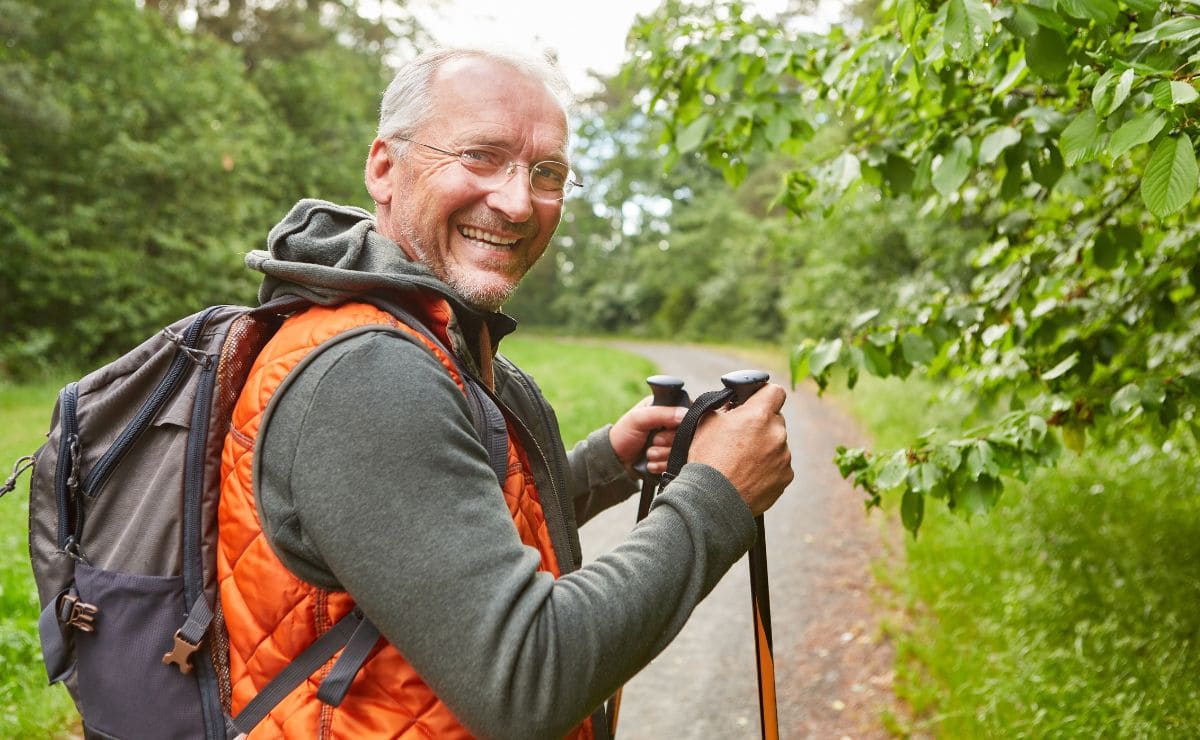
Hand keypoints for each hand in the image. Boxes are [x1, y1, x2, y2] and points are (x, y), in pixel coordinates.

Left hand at [609, 398, 688, 475]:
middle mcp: (670, 423)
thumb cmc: (622, 435)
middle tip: (654, 441)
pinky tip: (650, 463)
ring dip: (663, 454)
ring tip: (649, 453)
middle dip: (668, 441)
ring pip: (682, 450)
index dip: (682, 421)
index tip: (667, 428)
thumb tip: (685, 413)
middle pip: (687, 433)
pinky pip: (676, 463)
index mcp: (664, 408)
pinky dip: (662, 464)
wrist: (615, 462)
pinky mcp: (670, 457)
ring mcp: (671, 442)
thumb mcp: (639, 419)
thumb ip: (662, 413)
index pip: (687, 410)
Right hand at [687, 384, 791, 515]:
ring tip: (742, 462)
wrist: (713, 500)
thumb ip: (725, 408)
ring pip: (777, 443)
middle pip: (775, 419)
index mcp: (759, 415)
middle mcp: (776, 433)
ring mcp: (784, 456)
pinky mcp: (786, 476)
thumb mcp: (707, 422)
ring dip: (764, 448)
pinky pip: (779, 465)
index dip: (765, 395)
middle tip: (741, 438)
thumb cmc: (707, 460)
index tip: (757, 402)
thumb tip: (734, 407)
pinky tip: (749, 475)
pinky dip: (768, 468)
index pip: (775, 392)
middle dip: (761, 425)